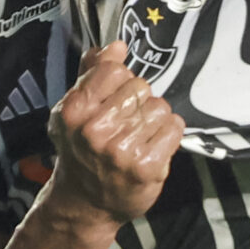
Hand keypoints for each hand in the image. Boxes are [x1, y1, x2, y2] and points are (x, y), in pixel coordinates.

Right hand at [44, 44, 183, 224]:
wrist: (85, 202)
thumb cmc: (82, 151)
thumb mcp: (75, 111)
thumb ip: (93, 73)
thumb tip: (116, 46)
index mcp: (74, 111)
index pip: (114, 70)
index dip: (121, 80)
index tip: (116, 95)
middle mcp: (95, 131)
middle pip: (140, 87)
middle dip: (139, 101)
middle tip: (126, 122)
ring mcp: (122, 151)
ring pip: (160, 108)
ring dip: (155, 119)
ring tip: (138, 136)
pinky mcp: (147, 167)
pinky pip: (174, 129)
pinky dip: (169, 135)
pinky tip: (152, 146)